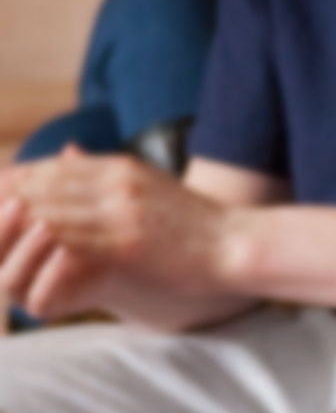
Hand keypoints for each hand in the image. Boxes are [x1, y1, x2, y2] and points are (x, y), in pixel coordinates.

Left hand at [0, 149, 228, 312]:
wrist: (236, 244)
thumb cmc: (194, 222)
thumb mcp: (149, 183)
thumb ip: (105, 170)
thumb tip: (66, 151)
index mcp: (121, 166)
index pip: (51, 168)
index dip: (16, 182)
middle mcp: (117, 182)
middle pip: (42, 187)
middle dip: (8, 203)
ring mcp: (121, 213)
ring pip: (50, 214)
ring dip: (18, 230)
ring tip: (2, 243)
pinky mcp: (126, 244)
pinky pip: (70, 244)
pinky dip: (43, 251)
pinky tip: (30, 261)